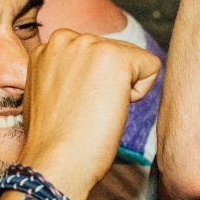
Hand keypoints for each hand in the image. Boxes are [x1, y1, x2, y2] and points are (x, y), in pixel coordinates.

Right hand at [19, 29, 158, 199]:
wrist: (54, 162)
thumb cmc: (54, 140)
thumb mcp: (50, 92)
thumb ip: (67, 72)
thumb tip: (92, 73)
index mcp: (49, 47)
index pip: (93, 53)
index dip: (91, 85)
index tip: (73, 106)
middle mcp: (66, 38)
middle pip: (114, 52)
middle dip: (108, 83)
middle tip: (84, 111)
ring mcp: (89, 45)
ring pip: (132, 59)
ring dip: (121, 88)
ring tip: (94, 110)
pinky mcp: (115, 57)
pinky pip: (150, 67)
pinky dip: (140, 93)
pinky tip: (112, 109)